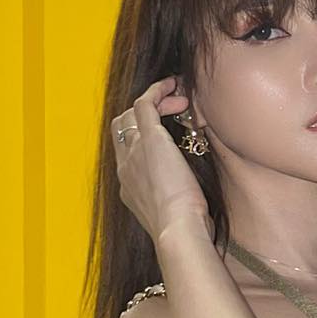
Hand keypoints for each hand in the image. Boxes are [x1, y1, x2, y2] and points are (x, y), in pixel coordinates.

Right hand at [111, 75, 212, 244]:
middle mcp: (124, 167)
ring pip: (130, 114)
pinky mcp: (150, 140)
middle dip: (141, 115)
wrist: (176, 231)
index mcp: (128, 187)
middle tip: (170, 111)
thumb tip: (195, 203)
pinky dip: (158, 91)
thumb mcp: (175, 214)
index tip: (166, 134)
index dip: (141, 136)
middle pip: (121, 128)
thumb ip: (177, 201)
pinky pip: (145, 103)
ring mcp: (133, 152)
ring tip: (178, 97)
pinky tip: (174, 85)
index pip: (125, 152)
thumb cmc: (184, 230)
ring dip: (154, 101)